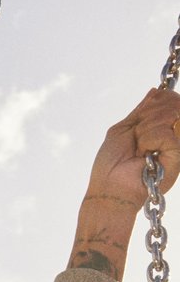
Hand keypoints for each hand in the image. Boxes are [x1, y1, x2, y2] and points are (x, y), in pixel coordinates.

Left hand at [71, 89, 179, 280]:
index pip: (169, 99)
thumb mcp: (123, 129)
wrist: (109, 189)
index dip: (156, 102)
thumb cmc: (111, 164)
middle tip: (137, 139)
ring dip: (146, 131)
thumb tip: (156, 92)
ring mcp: (177, 145)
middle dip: (148, 118)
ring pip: (170, 114)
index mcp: (161, 127)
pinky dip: (149, 140)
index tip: (140, 122)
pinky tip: (144, 155)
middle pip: (172, 103)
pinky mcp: (178, 156)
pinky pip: (167, 133)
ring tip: (139, 149)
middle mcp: (173, 134)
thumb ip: (142, 110)